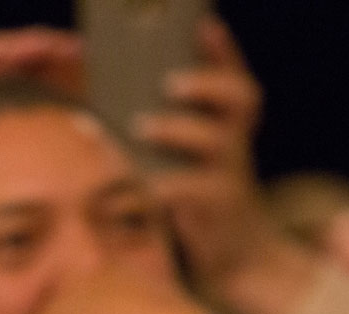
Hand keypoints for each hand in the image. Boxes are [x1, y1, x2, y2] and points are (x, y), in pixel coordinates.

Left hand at [135, 18, 293, 301]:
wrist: (236, 254)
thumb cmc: (201, 195)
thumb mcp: (190, 158)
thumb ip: (165, 129)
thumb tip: (107, 110)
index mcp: (231, 122)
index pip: (233, 75)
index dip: (221, 49)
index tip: (202, 24)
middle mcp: (238, 140)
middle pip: (241, 97)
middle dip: (208, 83)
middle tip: (171, 82)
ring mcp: (231, 173)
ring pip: (215, 141)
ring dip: (177, 129)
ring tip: (143, 126)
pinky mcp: (218, 207)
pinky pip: (190, 191)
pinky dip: (161, 185)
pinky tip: (137, 183)